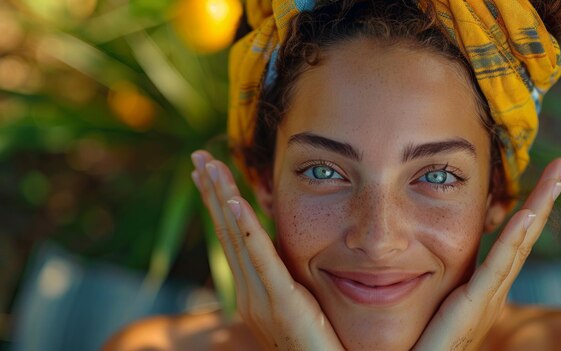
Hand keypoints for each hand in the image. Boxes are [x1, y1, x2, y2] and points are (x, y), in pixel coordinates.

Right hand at [190, 151, 344, 349]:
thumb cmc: (319, 347)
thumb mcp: (299, 306)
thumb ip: (287, 279)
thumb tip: (286, 252)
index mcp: (253, 292)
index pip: (232, 238)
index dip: (218, 203)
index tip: (208, 174)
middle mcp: (248, 293)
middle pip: (226, 231)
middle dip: (211, 191)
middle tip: (198, 156)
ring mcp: (260, 299)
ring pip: (236, 238)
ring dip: (221, 198)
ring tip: (209, 166)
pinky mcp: (281, 302)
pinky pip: (260, 258)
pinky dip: (245, 227)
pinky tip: (234, 202)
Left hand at [412, 158, 560, 350]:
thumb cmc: (421, 341)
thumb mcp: (434, 301)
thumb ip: (439, 278)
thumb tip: (428, 252)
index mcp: (486, 287)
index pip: (513, 240)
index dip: (529, 209)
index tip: (540, 180)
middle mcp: (494, 290)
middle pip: (525, 236)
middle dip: (543, 199)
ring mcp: (489, 297)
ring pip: (519, 244)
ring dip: (538, 208)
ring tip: (555, 176)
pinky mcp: (475, 305)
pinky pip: (498, 267)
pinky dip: (514, 240)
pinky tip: (527, 214)